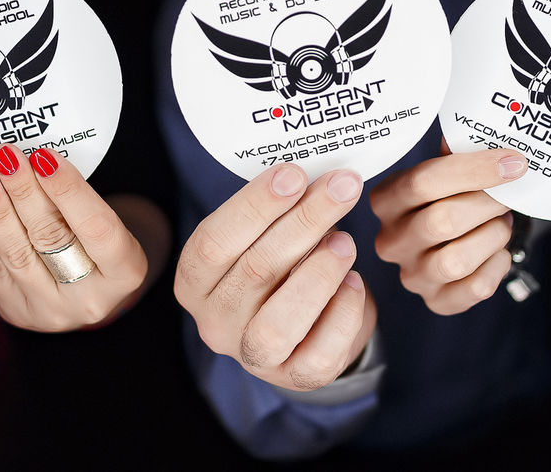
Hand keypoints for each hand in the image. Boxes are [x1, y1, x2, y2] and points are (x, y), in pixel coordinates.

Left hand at [0, 144, 148, 331]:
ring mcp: (51, 311)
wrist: (85, 290)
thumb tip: (35, 162)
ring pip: (17, 256)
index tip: (45, 158)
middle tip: (8, 159)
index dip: (69, 191)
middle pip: (52, 238)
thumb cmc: (98, 246)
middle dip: (25, 192)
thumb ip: (76, 200)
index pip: (96, 228)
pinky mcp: (18, 312)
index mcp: (126, 272)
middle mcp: (90, 299)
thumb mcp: (105, 223)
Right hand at [174, 165, 376, 390]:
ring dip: (317, 274)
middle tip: (342, 188)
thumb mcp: (265, 235)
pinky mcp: (294, 376)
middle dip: (304, 222)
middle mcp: (215, 322)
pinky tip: (356, 282)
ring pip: (278, 324)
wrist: (303, 327)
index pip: (213, 242)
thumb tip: (322, 175)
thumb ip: (281, 209)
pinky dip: (342, 314)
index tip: (294, 174)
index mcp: (195, 282)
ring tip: (346, 242)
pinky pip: (319, 354)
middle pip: (254, 271)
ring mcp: (252, 356)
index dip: (254, 206)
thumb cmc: (280, 266)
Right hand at [369, 140, 525, 314]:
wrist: (457, 238)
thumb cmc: (453, 196)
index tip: (512, 162)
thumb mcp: (447, 167)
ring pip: (456, 260)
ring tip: (499, 222)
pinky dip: (497, 265)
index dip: (473, 170)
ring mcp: (412, 275)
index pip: (422, 182)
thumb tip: (479, 131)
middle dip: (487, 204)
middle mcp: (390, 240)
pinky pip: (475, 288)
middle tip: (510, 193)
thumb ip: (458, 149)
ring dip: (492, 236)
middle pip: (441, 222)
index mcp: (386, 200)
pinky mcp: (437, 301)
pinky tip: (497, 250)